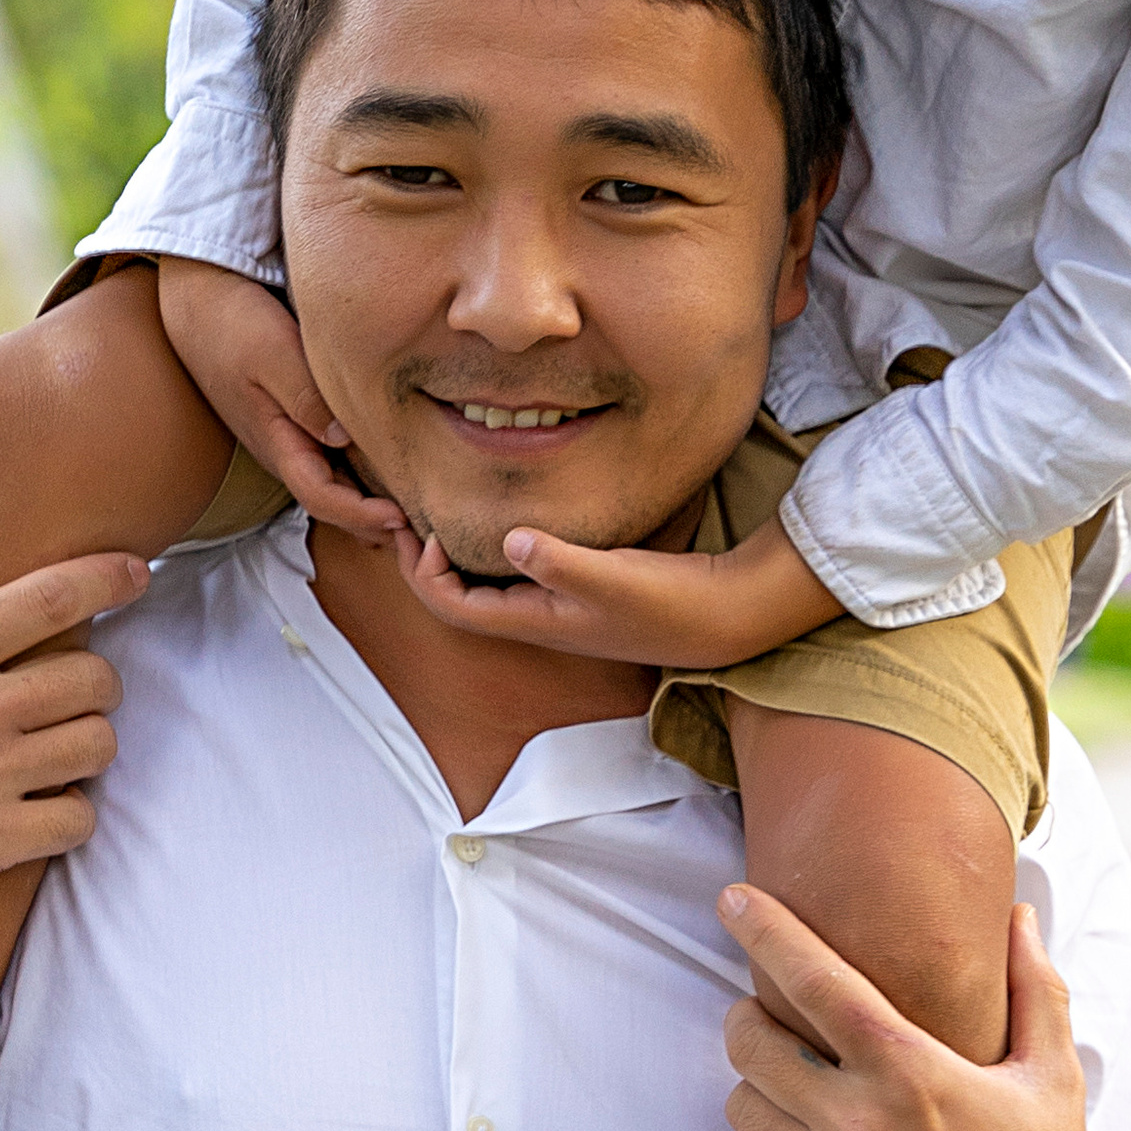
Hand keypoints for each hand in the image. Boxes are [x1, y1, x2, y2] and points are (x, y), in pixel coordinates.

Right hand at [0, 553, 149, 998]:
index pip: (46, 597)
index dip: (106, 577)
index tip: (136, 571)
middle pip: (95, 676)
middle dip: (97, 690)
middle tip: (73, 706)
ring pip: (99, 744)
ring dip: (89, 753)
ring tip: (60, 762)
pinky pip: (80, 819)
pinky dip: (71, 819)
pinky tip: (43, 818)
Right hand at [157, 256, 402, 544]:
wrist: (199, 305)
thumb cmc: (234, 323)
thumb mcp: (271, 352)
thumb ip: (305, 396)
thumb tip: (341, 437)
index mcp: (277, 441)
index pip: (321, 498)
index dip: (361, 515)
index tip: (402, 518)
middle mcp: (284, 450)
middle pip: (333, 506)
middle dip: (374, 527)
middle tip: (424, 536)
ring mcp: (290, 438)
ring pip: (335, 488)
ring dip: (372, 508)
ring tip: (418, 516)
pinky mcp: (298, 422)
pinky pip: (335, 463)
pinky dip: (365, 478)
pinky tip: (395, 474)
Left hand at [397, 511, 840, 665]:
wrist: (725, 617)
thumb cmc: (671, 601)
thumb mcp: (616, 576)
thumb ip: (561, 560)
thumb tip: (507, 541)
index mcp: (536, 621)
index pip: (453, 607)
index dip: (421, 573)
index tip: (421, 526)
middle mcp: (539, 619)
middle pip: (458, 599)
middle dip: (423, 562)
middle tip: (405, 513)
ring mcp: (558, 607)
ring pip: (484, 586)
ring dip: (455, 556)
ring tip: (438, 510)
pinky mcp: (579, 589)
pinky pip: (515, 574)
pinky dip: (492, 548)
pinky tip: (501, 515)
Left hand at [718, 890, 1125, 1130]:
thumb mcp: (1052, 1081)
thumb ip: (1033, 990)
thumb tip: (1021, 914)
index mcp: (910, 1070)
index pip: (813, 979)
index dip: (765, 929)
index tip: (733, 896)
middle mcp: (856, 1123)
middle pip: (749, 1043)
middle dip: (748, 1020)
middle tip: (770, 1020)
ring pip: (744, 1109)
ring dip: (762, 1092)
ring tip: (803, 1095)